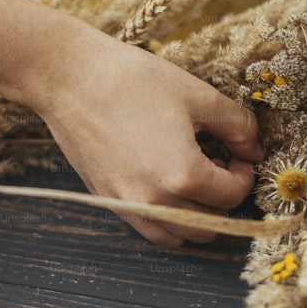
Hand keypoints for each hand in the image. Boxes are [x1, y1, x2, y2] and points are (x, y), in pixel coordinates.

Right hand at [0, 0, 263, 245]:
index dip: (250, 171)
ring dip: (199, 217)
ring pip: (179, 240)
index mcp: (177, 178)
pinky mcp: (103, 202)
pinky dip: (168, 217)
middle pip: (211, 229)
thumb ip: (234, 121)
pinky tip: (167, 179)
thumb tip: (254, 144)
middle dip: (228, 201)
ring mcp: (122, 210)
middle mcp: (149, 204)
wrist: (52, 68)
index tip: (245, 150)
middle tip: (232, 165)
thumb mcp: (191, 89)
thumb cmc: (124, 72)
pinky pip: (149, 230)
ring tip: (203, 176)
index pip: (234, 194)